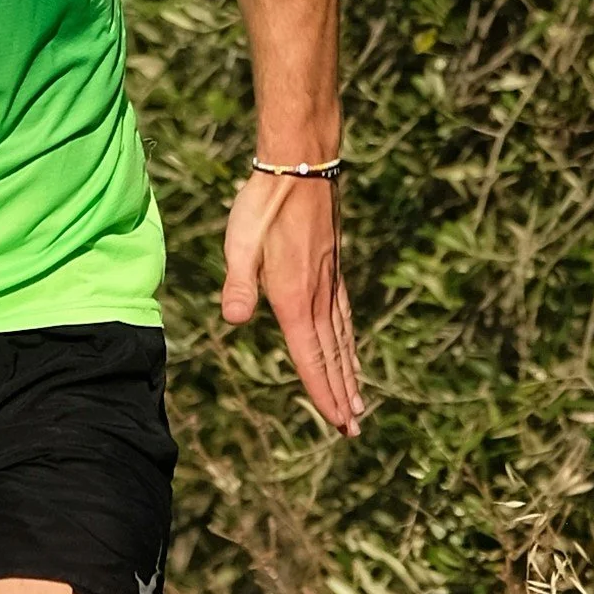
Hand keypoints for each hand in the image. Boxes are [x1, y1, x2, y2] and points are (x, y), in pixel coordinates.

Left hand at [223, 169, 363, 436]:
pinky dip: (349, 341)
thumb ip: (239, 283)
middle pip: (333, 356)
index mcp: (296, 297)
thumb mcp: (240, 242)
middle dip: (342, 395)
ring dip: (350, 373)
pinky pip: (344, 316)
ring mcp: (330, 282)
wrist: (301, 164)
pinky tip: (351, 349)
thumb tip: (233, 320)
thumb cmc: (264, 203)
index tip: (338, 422)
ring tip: (360, 402)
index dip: (323, 392)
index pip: (312, 356)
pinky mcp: (333, 269)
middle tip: (354, 429)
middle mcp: (319, 296)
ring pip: (343, 339)